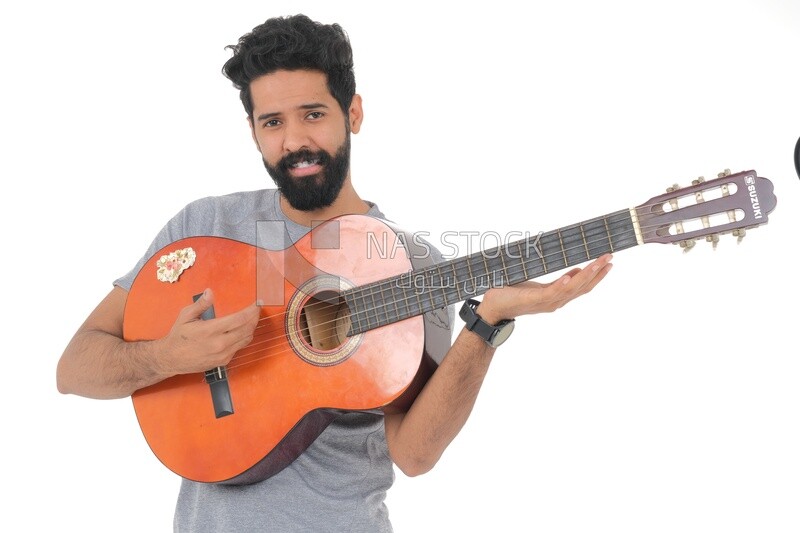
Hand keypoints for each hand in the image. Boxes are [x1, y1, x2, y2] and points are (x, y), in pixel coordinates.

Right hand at [156, 288, 260, 375]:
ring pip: (246, 339)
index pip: (239, 319)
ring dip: (251, 328)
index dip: (251, 311)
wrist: (171, 359)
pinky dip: (243, 337)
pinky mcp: (224, 361)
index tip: (257, 304)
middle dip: (254, 318)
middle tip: (256, 309)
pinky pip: (239, 347)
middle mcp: (219, 343)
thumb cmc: (178, 337)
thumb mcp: (185, 316)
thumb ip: (200, 305)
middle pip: (247, 329)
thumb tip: (210, 292)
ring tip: (252, 318)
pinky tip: (241, 330)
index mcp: (210, 330)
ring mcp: (223, 354)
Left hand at [476, 254, 612, 323]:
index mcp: (556, 296)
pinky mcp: (535, 300)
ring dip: (587, 276)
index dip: (595, 276)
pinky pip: (553, 292)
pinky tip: (571, 276)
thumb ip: (555, 279)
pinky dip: (564, 284)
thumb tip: (574, 270)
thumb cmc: (511, 293)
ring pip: (572, 289)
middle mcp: (555, 301)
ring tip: (598, 263)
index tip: (607, 263)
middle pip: (582, 287)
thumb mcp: (536, 283)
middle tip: (610, 258)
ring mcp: (546, 302)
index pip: (581, 286)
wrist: (492, 308)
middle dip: (597, 273)